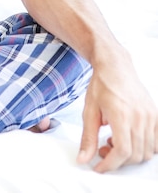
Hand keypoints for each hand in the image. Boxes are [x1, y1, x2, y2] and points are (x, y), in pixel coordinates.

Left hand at [78, 54, 157, 171]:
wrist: (115, 67)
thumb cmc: (101, 85)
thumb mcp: (89, 111)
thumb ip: (88, 137)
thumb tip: (83, 159)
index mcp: (121, 115)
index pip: (122, 151)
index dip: (110, 164)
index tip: (98, 167)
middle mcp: (139, 117)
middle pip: (135, 155)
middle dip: (117, 160)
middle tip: (102, 149)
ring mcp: (151, 117)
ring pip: (147, 152)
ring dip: (130, 154)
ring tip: (113, 140)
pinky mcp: (156, 116)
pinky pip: (156, 142)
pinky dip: (143, 147)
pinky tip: (127, 137)